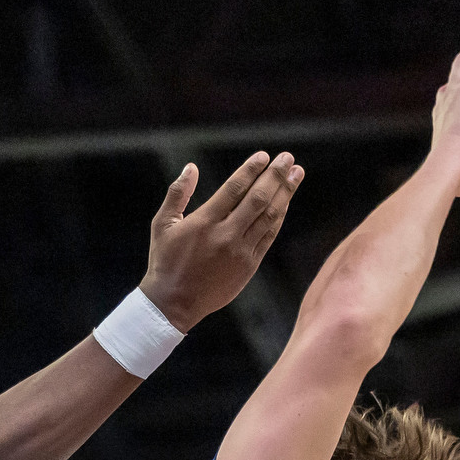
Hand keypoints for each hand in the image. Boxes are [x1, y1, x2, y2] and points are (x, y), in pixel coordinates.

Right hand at [137, 151, 304, 331]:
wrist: (174, 303)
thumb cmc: (165, 261)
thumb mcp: (162, 225)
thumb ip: (177, 194)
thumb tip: (191, 167)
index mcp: (204, 222)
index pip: (235, 188)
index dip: (252, 170)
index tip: (264, 156)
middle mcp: (226, 235)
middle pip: (258, 199)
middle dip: (275, 176)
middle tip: (287, 158)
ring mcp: (240, 252)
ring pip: (269, 216)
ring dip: (285, 193)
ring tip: (296, 174)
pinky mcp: (249, 266)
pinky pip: (269, 236)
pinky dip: (278, 217)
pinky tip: (285, 202)